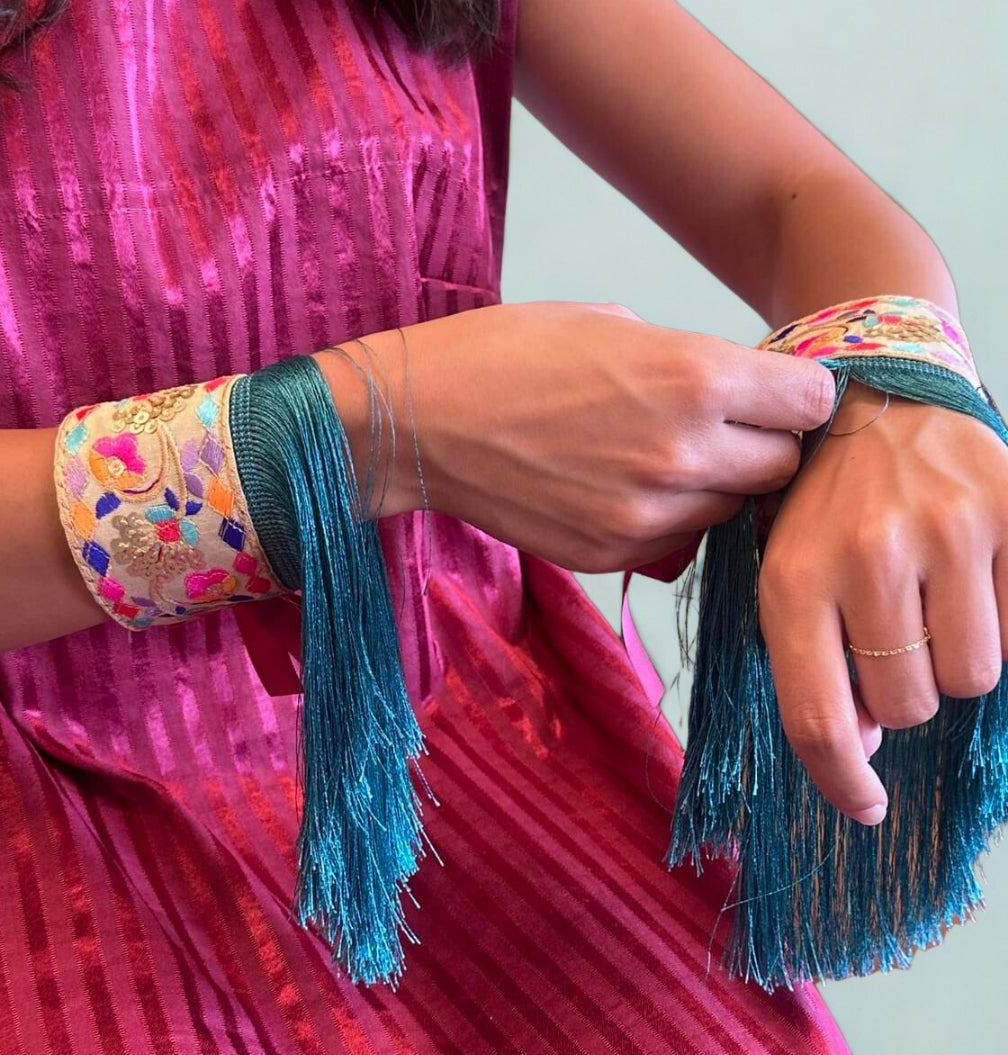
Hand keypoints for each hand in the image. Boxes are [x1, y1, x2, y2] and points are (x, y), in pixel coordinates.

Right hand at [314, 300, 835, 570]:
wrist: (418, 421)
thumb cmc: (507, 353)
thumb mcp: (614, 324)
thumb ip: (692, 362)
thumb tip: (739, 393)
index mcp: (694, 377)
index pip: (813, 401)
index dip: (797, 394)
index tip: (777, 392)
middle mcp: (685, 454)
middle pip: (783, 467)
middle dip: (764, 445)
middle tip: (725, 427)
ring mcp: (649, 515)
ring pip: (732, 511)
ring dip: (717, 487)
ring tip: (661, 456)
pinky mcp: (614, 554)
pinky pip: (679, 541)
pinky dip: (669, 518)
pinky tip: (623, 487)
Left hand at [757, 382, 1007, 823]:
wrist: (878, 396)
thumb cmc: (823, 505)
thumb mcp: (787, 575)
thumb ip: (810, 661)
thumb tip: (866, 743)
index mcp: (793, 579)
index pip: (818, 718)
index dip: (844, 782)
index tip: (868, 808)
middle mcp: (868, 555)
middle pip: (907, 708)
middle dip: (902, 694)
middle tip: (896, 641)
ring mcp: (947, 529)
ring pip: (973, 676)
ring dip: (955, 662)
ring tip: (934, 608)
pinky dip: (1002, 621)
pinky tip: (973, 582)